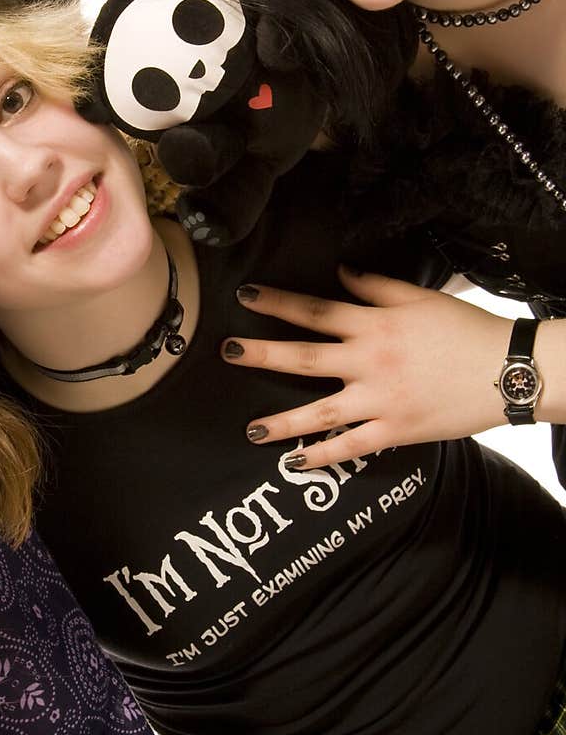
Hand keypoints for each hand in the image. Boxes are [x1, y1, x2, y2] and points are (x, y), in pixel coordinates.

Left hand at [221, 268, 512, 466]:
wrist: (506, 370)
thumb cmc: (465, 330)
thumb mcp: (421, 297)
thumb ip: (377, 286)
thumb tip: (341, 272)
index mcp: (375, 325)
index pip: (316, 310)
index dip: (278, 302)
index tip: (246, 297)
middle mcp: (369, 362)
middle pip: (304, 357)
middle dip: (262, 354)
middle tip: (227, 351)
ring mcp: (379, 401)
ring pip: (319, 412)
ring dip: (282, 421)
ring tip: (250, 430)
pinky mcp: (394, 431)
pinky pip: (350, 447)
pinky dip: (321, 457)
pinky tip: (294, 462)